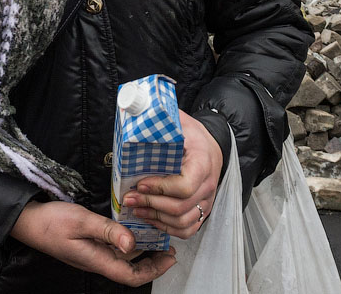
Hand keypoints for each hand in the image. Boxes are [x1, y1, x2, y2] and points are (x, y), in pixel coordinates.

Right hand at [10, 200, 175, 285]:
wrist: (27, 221)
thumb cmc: (51, 222)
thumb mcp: (81, 221)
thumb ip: (107, 231)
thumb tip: (133, 244)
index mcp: (96, 260)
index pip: (130, 276)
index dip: (153, 270)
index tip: (169, 258)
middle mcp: (96, 260)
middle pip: (129, 270)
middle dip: (152, 262)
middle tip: (169, 249)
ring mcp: (91, 254)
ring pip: (122, 259)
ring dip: (142, 252)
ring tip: (156, 239)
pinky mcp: (87, 245)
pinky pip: (112, 249)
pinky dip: (127, 243)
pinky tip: (132, 231)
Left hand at [122, 112, 222, 239]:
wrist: (211, 146)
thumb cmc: (192, 134)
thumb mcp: (179, 121)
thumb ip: (160, 119)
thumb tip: (136, 112)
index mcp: (202, 162)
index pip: (185, 185)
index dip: (160, 188)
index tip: (140, 183)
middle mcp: (207, 185)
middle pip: (180, 206)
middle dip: (150, 204)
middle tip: (129, 198)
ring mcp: (206, 200)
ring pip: (183, 221)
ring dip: (156, 218)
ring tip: (136, 209)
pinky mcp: (202, 210)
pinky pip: (188, 229)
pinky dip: (168, 228)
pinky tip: (152, 218)